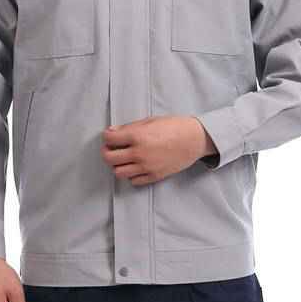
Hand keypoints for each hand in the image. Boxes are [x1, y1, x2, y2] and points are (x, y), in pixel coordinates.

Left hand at [101, 115, 216, 184]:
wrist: (194, 140)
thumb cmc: (174, 127)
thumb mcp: (150, 121)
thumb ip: (129, 127)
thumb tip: (112, 132)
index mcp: (137, 136)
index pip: (109, 139)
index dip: (106, 136)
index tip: (109, 136)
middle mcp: (139, 153)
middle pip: (109, 158)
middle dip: (106, 152)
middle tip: (111, 148)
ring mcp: (146, 167)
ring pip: (118, 172)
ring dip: (117, 165)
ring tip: (123, 159)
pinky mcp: (154, 176)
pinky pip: (134, 181)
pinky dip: (131, 175)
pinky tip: (135, 166)